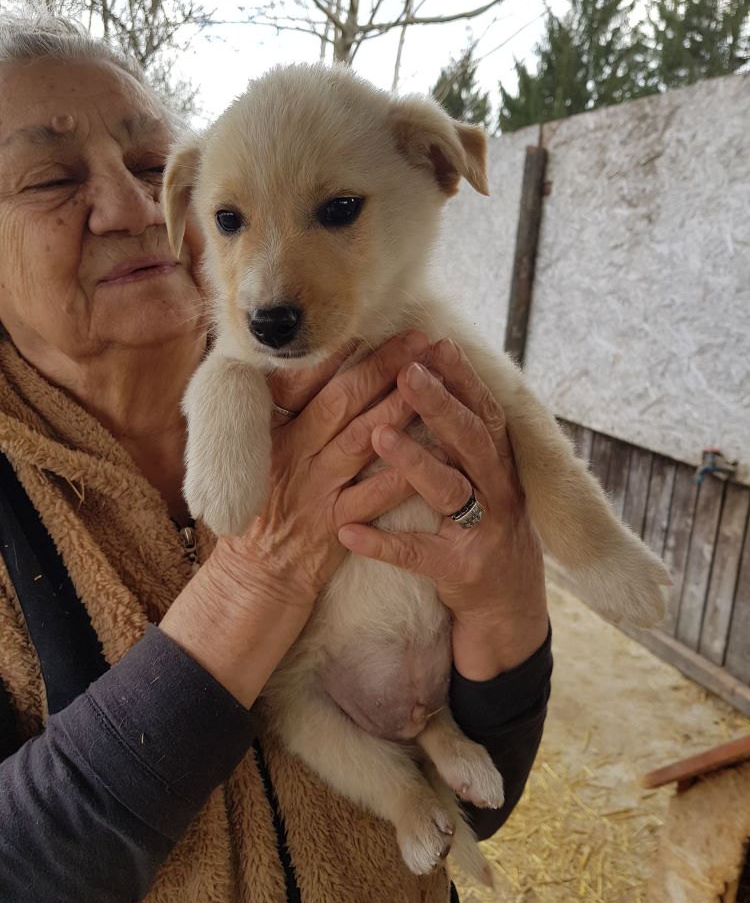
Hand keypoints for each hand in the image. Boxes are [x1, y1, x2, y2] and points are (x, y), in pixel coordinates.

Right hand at [161, 330, 429, 705]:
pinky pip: (374, 496)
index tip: (363, 324)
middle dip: (382, 366)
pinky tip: (433, 449)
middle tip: (418, 339)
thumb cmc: (260, 509)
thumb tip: (291, 364)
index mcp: (269, 434)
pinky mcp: (335, 525)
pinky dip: (403, 471)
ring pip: (361, 441)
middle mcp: (292, 456)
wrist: (255, 578)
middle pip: (340, 402)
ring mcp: (314, 491)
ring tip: (431, 379)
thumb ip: (275, 414)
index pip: (297, 383)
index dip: (331, 353)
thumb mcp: (254, 455)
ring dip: (399, 407)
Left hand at [338, 338, 548, 680]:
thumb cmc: (486, 522)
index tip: (435, 344)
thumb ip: (465, 434)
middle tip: (408, 373)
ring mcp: (482, 531)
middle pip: (472, 440)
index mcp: (499, 462)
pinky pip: (419, 555)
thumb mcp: (486, 476)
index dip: (463, 378)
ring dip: (414, 462)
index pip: (483, 410)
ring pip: (450, 490)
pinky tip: (349, 533)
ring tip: (379, 435)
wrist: (509, 602)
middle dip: (441, 404)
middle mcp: (498, 490)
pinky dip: (383, 544)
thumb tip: (439, 371)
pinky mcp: (461, 570)